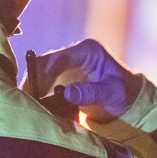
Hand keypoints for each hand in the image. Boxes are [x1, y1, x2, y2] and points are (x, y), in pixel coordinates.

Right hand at [26, 39, 140, 121]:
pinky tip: (38, 106)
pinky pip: (46, 84)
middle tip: (26, 100)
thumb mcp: (111, 93)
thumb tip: (67, 92)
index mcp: (87, 51)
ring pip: (42, 74)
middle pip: (45, 64)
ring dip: (35, 89)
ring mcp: (68, 66)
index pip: (58, 58)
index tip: (35, 91)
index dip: (43, 73)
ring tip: (30, 105)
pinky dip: (41, 95)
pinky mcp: (64, 78)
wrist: (129, 100)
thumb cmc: (124, 93)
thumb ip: (90, 92)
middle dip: (34, 82)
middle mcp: (75, 55)